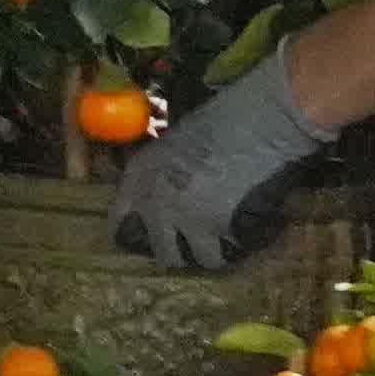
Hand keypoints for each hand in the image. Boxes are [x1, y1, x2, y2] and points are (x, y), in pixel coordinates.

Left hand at [107, 50, 332, 268]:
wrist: (255, 120)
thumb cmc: (220, 117)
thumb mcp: (175, 142)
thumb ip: (164, 171)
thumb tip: (170, 190)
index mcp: (139, 176)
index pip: (119, 222)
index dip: (135, 233)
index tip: (148, 239)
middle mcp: (155, 204)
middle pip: (164, 253)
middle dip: (182, 252)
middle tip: (197, 244)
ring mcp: (185, 220)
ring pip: (201, 258)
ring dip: (214, 253)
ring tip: (229, 244)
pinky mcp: (216, 229)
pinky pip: (232, 249)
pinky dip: (244, 245)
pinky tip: (254, 232)